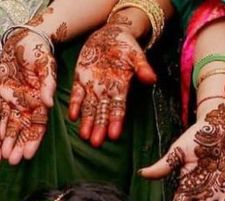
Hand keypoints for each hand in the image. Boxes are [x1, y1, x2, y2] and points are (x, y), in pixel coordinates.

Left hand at [0, 26, 55, 165]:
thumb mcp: (45, 63)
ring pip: (11, 127)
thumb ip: (48, 82)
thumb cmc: (37, 49)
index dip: (33, 141)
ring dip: (7, 143)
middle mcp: (28, 106)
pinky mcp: (3, 98)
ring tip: (1, 157)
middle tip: (12, 161)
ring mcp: (15, 103)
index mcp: (40, 101)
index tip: (28, 154)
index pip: (38, 126)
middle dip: (18, 146)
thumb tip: (48, 102)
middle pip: (23, 131)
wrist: (22, 38)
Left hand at [69, 19, 155, 147]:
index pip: (118, 109)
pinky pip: (77, 95)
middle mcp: (106, 93)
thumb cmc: (126, 46)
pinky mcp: (80, 81)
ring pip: (89, 109)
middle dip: (100, 128)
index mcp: (120, 89)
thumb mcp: (136, 54)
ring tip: (84, 137)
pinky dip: (75, 105)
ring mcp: (92, 88)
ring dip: (87, 123)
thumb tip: (152, 79)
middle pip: (102, 114)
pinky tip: (72, 116)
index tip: (114, 135)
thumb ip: (142, 67)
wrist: (110, 34)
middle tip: (96, 143)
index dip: (116, 122)